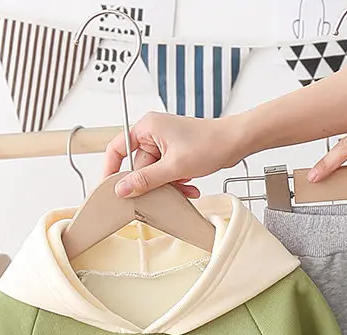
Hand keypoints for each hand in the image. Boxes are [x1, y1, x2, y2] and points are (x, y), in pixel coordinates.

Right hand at [104, 112, 244, 199]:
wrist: (236, 142)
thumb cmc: (209, 144)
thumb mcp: (174, 167)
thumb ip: (146, 180)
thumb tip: (122, 189)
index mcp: (147, 128)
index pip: (117, 148)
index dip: (111, 169)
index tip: (110, 188)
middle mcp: (153, 134)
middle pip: (139, 166)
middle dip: (153, 184)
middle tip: (162, 194)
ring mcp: (165, 144)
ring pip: (155, 174)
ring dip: (168, 186)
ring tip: (185, 188)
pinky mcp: (176, 154)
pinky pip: (167, 173)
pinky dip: (177, 183)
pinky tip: (190, 187)